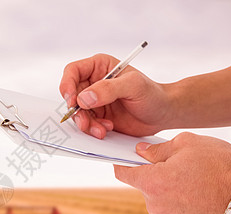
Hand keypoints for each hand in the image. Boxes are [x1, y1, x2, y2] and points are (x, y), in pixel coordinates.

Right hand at [59, 54, 173, 138]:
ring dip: (86, 123)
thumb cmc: (152, 94)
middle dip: (77, 112)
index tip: (72, 101)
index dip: (67, 85)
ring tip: (102, 130)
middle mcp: (94, 82)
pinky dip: (93, 129)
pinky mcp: (98, 116)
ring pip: (77, 112)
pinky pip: (86, 123)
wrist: (162, 113)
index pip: (72, 71)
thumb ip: (108, 89)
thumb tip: (84, 98)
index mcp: (99, 66)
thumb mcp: (133, 86)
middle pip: (72, 95)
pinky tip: (107, 129)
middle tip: (86, 123)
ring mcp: (95, 100)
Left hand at [114, 132, 230, 213]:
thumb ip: (157, 149)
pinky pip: (173, 209)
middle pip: (144, 185)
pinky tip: (199, 190)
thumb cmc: (219, 164)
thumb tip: (140, 152)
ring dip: (169, 188)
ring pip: (159, 198)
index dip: (123, 162)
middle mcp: (155, 205)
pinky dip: (180, 200)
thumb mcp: (186, 143)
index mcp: (152, 183)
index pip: (123, 173)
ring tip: (193, 177)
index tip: (127, 156)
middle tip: (177, 162)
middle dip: (155, 173)